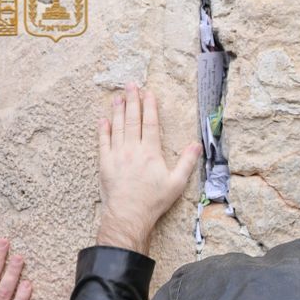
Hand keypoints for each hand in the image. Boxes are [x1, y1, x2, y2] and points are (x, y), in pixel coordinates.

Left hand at [97, 82, 201, 253]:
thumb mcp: (177, 183)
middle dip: (133, 101)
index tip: (149, 93)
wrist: (129, 214)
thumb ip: (187, 162)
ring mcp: (117, 155)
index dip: (150, 106)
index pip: (150, 123)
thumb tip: (196, 145)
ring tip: (118, 97)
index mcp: (151, 152)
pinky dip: (103, 130)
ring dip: (118, 110)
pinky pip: (103, 142)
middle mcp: (133, 149)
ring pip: (117, 127)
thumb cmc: (154, 200)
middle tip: (131, 85)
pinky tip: (104, 120)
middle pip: (133, 119)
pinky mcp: (105, 163)